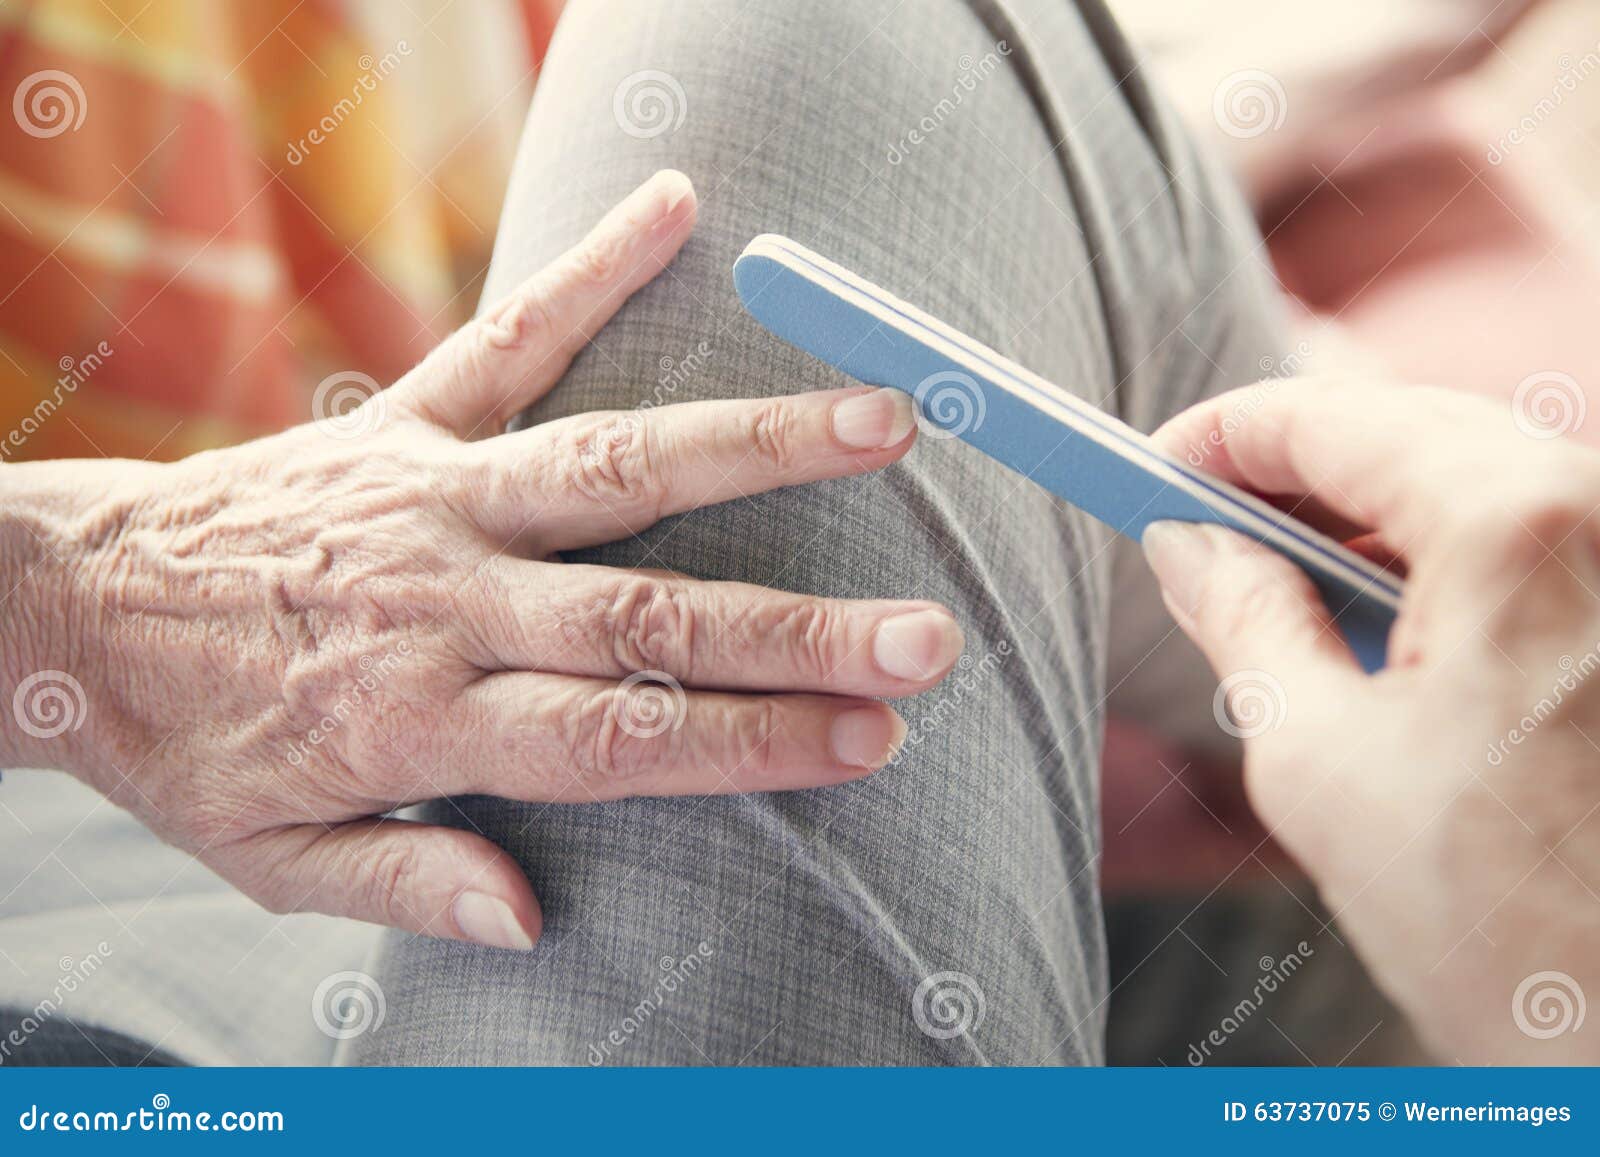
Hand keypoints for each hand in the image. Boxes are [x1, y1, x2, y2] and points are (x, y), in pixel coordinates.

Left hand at [0, 171, 963, 949]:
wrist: (62, 605)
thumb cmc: (187, 742)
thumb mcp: (271, 859)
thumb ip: (407, 888)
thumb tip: (534, 919)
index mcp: (424, 718)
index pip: (622, 737)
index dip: (753, 741)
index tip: (871, 742)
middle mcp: (445, 598)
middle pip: (649, 616)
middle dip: (798, 632)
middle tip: (925, 637)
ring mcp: (432, 495)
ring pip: (614, 469)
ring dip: (753, 447)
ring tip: (879, 424)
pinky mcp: (401, 419)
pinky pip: (509, 337)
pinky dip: (594, 273)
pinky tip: (678, 210)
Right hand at [1142, 377, 1599, 1063]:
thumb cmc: (1500, 929)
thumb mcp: (1316, 762)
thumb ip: (1242, 618)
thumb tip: (1185, 545)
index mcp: (1517, 525)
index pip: (1335, 420)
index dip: (1224, 434)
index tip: (1154, 465)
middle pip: (1411, 432)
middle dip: (1291, 468)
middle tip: (1194, 523)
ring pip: (1477, 477)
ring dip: (1363, 511)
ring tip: (1268, 575)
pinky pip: (1532, 535)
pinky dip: (1438, 554)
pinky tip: (1375, 613)